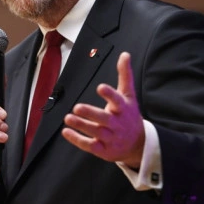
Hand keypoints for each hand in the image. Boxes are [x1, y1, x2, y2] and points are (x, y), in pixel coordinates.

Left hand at [62, 52, 144, 168]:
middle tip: (77, 107)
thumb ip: (125, 75)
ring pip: (95, 132)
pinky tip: (66, 132)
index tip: (100, 87)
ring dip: (81, 125)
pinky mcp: (104, 150)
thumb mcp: (129, 95)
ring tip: (68, 117)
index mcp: (123, 109)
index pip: (118, 101)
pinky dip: (77, 140)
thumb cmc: (129, 115)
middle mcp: (118, 124)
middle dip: (91, 113)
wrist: (138, 144)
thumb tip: (124, 54)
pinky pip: (90, 145)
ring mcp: (111, 138)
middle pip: (104, 119)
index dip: (109, 95)